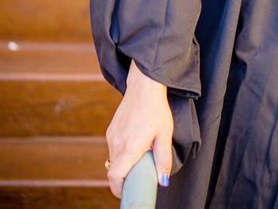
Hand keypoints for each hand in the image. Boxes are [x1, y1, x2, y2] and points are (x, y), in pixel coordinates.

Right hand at [105, 60, 173, 198]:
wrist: (144, 85)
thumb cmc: (156, 109)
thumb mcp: (165, 134)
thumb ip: (163, 159)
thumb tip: (162, 181)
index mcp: (129, 147)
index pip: (115, 176)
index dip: (119, 189)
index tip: (128, 192)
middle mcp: (117, 142)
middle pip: (114, 171)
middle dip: (125, 178)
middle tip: (139, 176)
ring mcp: (112, 135)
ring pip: (113, 160)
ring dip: (124, 164)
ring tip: (140, 157)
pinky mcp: (111, 129)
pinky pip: (113, 148)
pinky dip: (122, 153)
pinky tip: (135, 144)